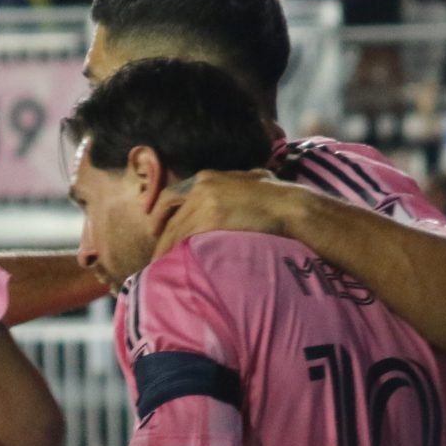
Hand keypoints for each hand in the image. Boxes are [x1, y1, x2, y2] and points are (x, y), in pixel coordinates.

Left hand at [147, 170, 289, 258]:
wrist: (291, 206)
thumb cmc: (279, 197)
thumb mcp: (250, 181)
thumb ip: (236, 184)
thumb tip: (239, 188)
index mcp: (207, 177)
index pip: (172, 195)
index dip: (159, 212)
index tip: (155, 227)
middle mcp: (201, 186)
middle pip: (168, 214)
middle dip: (159, 234)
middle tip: (155, 254)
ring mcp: (205, 202)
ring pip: (174, 230)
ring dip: (165, 249)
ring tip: (160, 268)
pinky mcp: (211, 219)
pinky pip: (185, 239)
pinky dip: (176, 253)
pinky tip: (174, 266)